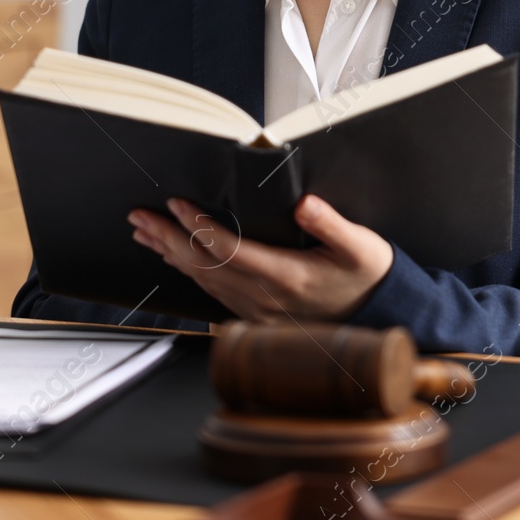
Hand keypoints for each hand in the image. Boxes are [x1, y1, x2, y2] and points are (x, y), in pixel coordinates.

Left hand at [127, 194, 393, 321]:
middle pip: (204, 266)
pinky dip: (190, 273)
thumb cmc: (369, 276)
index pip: (228, 249)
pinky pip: (214, 293)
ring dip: (171, 255)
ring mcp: (258, 310)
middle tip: (139, 217)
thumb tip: (304, 203)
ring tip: (145, 234)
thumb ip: (330, 224)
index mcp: (287, 276)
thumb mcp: (361, 246)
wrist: (380, 314)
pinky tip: (176, 260)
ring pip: (204, 281)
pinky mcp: (257, 315)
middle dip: (168, 238)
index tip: (176, 204)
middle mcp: (266, 297)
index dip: (198, 227)